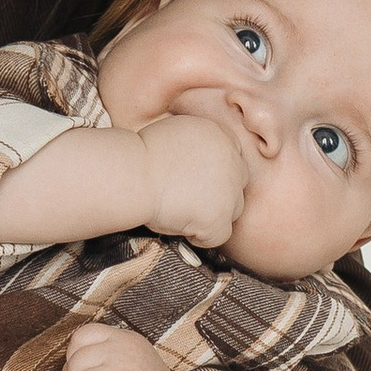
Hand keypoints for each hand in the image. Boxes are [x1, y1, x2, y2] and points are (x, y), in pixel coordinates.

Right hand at [133, 109, 248, 246]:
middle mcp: (233, 160)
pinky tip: (180, 226)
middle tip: (188, 197)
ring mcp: (229, 191)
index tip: (194, 178)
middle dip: (218, 192)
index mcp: (221, 136)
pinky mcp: (219, 218)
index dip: (215, 171)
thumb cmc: (140, 155)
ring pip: (233, 210)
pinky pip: (220, 236)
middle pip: (238, 182)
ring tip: (182, 211)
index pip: (233, 156)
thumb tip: (200, 162)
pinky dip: (202, 237)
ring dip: (212, 214)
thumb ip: (197, 145)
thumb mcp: (175, 132)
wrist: (132, 175)